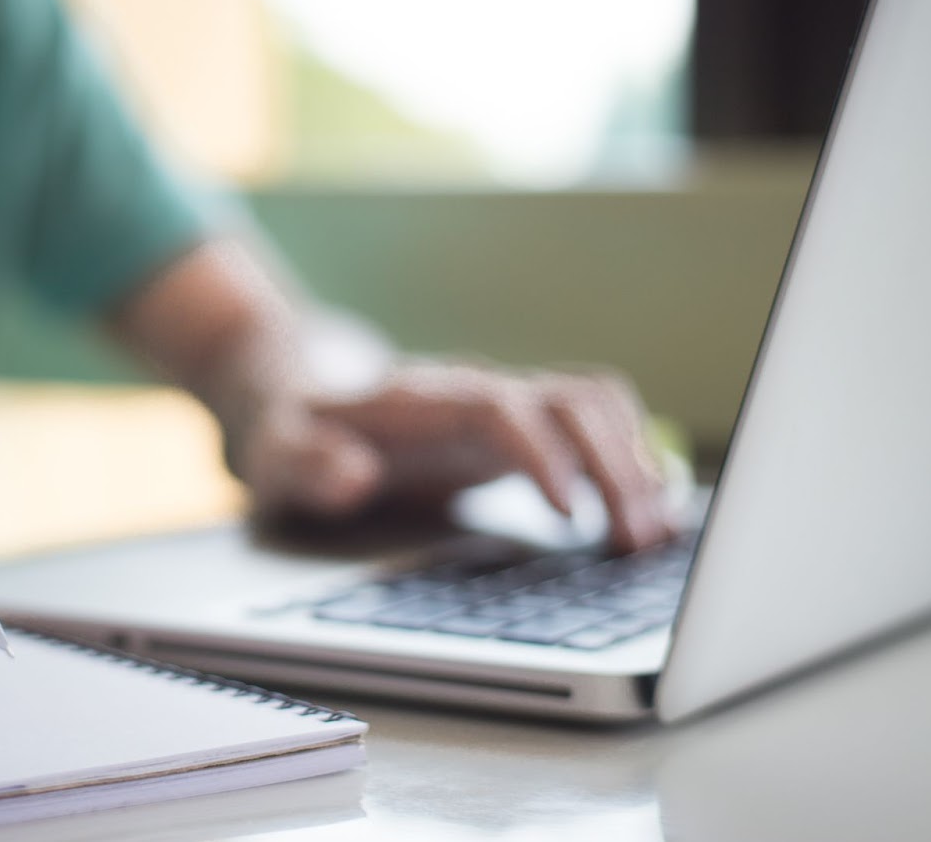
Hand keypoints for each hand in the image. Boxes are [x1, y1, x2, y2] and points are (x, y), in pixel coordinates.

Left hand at [232, 363, 672, 551]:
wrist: (299, 395)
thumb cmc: (291, 432)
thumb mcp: (275, 452)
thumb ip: (307, 462)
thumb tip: (354, 475)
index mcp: (423, 398)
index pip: (500, 408)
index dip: (542, 453)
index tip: (570, 513)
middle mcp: (476, 391)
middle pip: (567, 400)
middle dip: (612, 464)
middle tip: (637, 539)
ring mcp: (505, 407)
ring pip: (594, 407)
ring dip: (632, 463)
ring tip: (655, 535)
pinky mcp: (521, 431)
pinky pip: (595, 427)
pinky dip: (632, 460)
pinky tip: (655, 512)